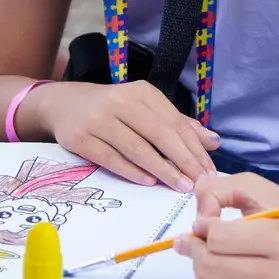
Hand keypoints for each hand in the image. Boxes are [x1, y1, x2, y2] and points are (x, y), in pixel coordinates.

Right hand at [39, 81, 219, 191]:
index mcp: (142, 92)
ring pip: (137, 148)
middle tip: (199, 183)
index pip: (175, 122)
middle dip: (183, 160)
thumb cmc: (113, 110)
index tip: (210, 171)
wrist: (64, 104)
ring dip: (162, 169)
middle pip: (159, 134)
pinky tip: (149, 182)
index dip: (194, 148)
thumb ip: (178, 124)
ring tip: (180, 186)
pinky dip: (131, 171)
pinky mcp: (81, 137)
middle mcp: (121, 101)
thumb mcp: (145, 108)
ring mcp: (99, 119)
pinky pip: (111, 158)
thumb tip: (214, 142)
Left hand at [173, 173, 278, 278]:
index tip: (204, 220)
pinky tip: (227, 263)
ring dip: (199, 262)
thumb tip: (197, 223)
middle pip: (210, 266)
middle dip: (193, 247)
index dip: (203, 227)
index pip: (219, 240)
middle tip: (192, 235)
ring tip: (207, 248)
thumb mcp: (255, 187)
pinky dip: (214, 277)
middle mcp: (278, 276)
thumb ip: (217, 191)